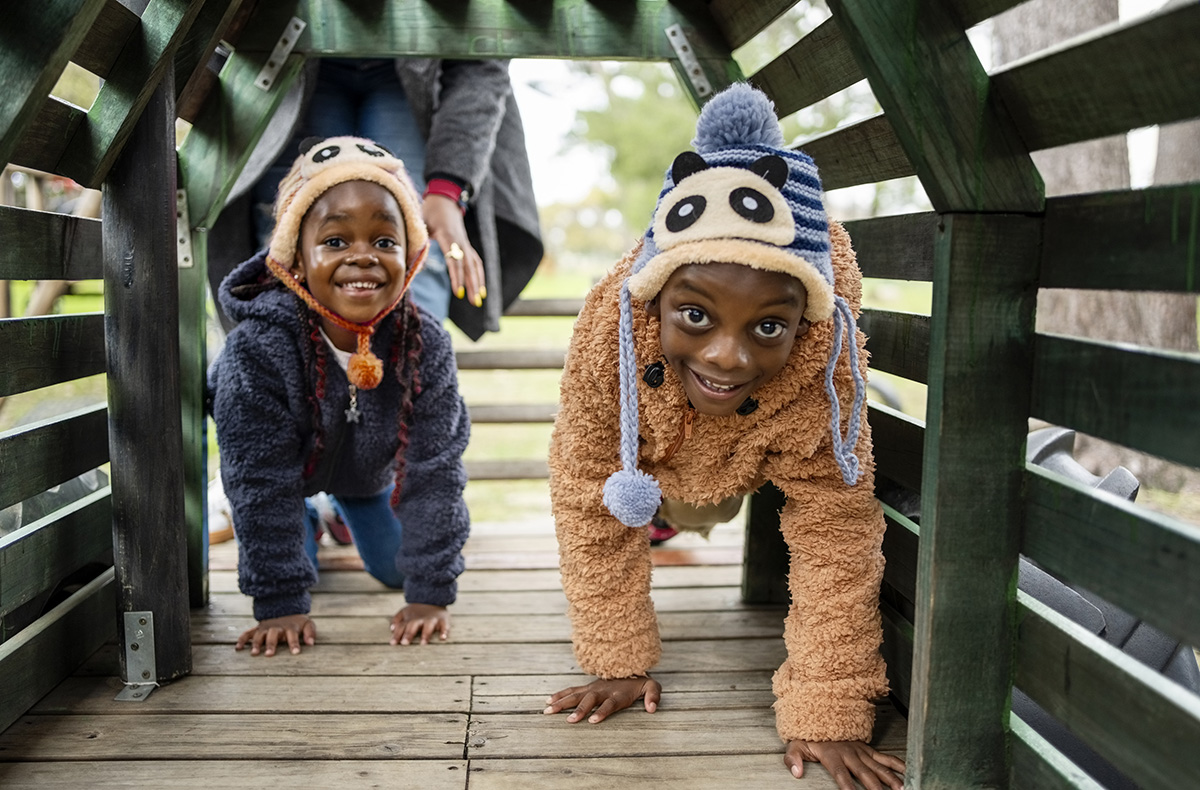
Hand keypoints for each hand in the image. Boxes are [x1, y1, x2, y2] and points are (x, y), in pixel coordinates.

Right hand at [235, 614, 315, 656]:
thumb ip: (310, 632)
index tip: (296, 653)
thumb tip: (311, 643)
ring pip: (259, 635)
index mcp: (289, 627)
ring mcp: (265, 628)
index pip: (292, 635)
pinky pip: (247, 633)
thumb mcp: (307, 623)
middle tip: (269, 655)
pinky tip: (238, 648)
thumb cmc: (297, 622)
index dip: (294, 643)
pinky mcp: (257, 629)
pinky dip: (242, 639)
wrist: (283, 609)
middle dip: (271, 644)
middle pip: (273, 635)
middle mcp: (276, 628)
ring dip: (256, 643)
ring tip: (254, 653)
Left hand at [390, 603, 449, 644]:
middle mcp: (420, 619)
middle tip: (404, 643)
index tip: (393, 643)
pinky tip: (443, 638)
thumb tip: (391, 629)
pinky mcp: (443, 620)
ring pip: (428, 626)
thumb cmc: (416, 611)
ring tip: (423, 643)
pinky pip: (445, 626)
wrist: (433, 599)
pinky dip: (444, 631)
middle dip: (409, 634)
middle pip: (413, 626)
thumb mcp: (405, 612)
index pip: (402, 626)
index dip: (397, 634)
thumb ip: (397, 619)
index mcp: (410, 619)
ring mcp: (432, 620)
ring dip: (425, 634)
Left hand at [422, 194, 484, 306]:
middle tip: (474, 302)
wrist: (445, 199)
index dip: (457, 276)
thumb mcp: (421, 221)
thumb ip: (419, 238)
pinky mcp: (466, 246)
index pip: (455, 260)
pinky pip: (476, 262)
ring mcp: (465, 244)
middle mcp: (460, 241)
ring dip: (478, 283)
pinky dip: (479, 275)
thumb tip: (412, 257)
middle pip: (468, 266)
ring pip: (475, 265)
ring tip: (478, 300)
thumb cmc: (430, 211)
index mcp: (448, 236)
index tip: (458, 292)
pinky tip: (480, 288)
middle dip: (472, 284)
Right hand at [543, 675, 661, 722]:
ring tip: (548, 711)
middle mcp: (603, 690)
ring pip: (576, 695)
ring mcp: (593, 688)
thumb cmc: (641, 682)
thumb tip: (652, 709)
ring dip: (563, 703)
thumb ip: (653, 696)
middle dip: (579, 710)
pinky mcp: (587, 687)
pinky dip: (560, 695)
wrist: (629, 666)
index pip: (610, 704)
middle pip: (589, 700)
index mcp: (618, 693)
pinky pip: (572, 691)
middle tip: (569, 721)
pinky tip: (549, 701)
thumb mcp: (652, 687)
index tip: (594, 720)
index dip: (603, 711)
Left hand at [784, 739, 904, 788]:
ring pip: (878, 767)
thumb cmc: (810, 737)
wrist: (822, 718)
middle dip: (875, 788)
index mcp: (832, 756)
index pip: (841, 774)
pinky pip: (884, 757)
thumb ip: (793, 759)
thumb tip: (797, 773)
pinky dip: (897, 764)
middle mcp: (849, 755)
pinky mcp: (868, 750)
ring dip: (890, 779)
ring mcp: (861, 752)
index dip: (847, 786)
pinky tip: (907, 772)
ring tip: (901, 789)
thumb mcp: (796, 746)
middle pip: (865, 774)